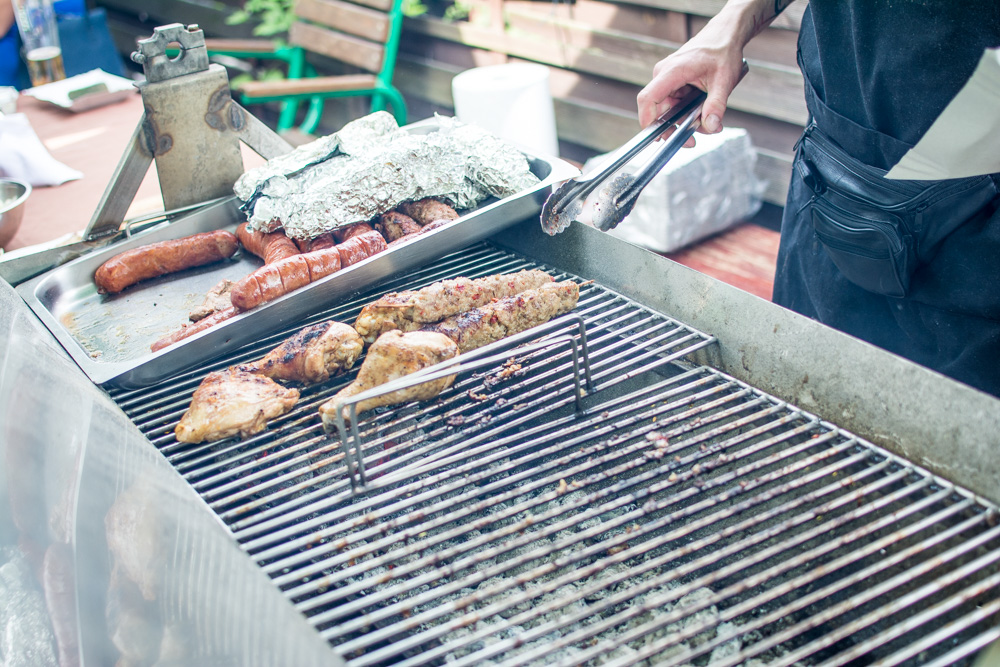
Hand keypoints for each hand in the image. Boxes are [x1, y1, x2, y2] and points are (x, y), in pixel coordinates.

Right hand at [637, 10, 749, 139]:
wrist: (725, 35)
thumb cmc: (723, 50)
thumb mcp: (724, 80)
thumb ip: (716, 105)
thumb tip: (711, 126)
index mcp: (672, 71)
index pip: (648, 99)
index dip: (647, 120)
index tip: (656, 137)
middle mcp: (664, 75)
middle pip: (657, 110)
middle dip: (674, 128)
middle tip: (692, 141)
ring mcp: (667, 79)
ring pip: (667, 110)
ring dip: (684, 122)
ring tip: (707, 125)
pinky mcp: (673, 82)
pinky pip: (674, 104)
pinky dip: (687, 113)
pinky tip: (703, 114)